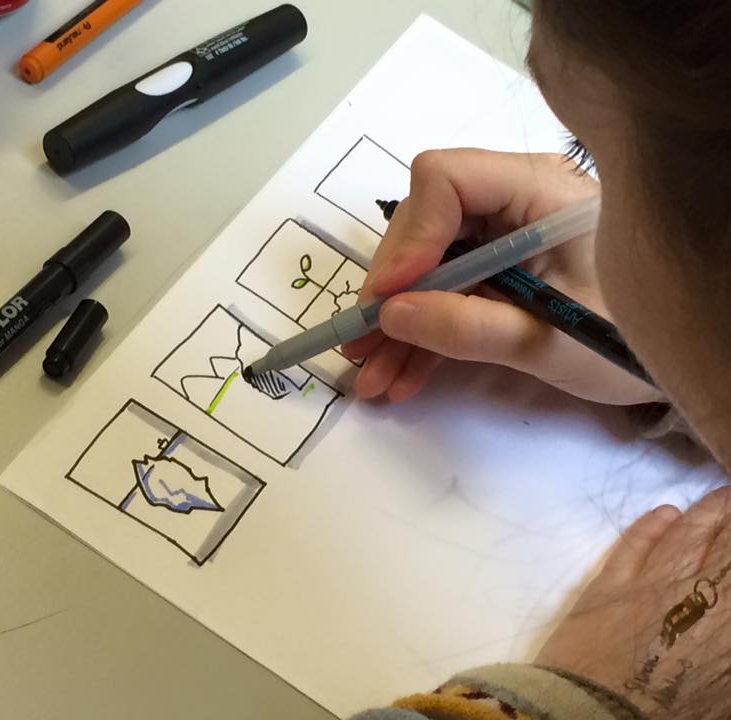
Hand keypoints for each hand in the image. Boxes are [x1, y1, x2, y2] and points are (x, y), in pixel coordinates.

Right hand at [342, 149, 660, 404]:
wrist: (682, 352)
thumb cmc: (631, 336)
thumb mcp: (550, 338)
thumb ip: (470, 327)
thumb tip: (391, 316)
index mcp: (538, 190)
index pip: (445, 180)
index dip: (408, 238)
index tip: (387, 299)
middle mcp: (512, 199)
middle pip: (423, 226)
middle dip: (390, 293)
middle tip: (361, 346)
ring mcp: (502, 235)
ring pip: (425, 266)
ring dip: (396, 324)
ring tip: (372, 378)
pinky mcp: (498, 269)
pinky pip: (445, 291)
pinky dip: (422, 333)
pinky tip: (402, 376)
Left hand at [536, 486, 730, 717]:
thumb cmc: (672, 717)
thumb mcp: (721, 690)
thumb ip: (722, 647)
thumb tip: (723, 616)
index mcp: (728, 624)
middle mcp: (699, 596)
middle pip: (726, 546)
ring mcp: (651, 585)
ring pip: (685, 536)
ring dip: (706, 513)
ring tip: (720, 498)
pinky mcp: (608, 583)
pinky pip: (634, 545)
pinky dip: (651, 526)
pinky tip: (665, 513)